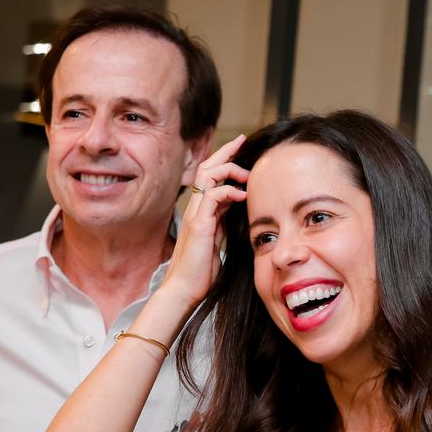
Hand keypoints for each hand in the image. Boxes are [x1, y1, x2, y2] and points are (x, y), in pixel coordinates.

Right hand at [160, 135, 249, 309]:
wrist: (184, 290)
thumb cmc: (201, 271)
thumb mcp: (218, 240)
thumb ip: (224, 222)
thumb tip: (237, 207)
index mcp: (201, 212)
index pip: (211, 177)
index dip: (224, 160)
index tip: (240, 149)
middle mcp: (196, 209)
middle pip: (207, 168)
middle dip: (225, 151)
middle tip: (242, 141)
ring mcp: (196, 215)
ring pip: (208, 176)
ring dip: (229, 169)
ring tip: (246, 173)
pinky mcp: (199, 225)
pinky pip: (213, 197)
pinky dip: (229, 191)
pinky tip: (243, 195)